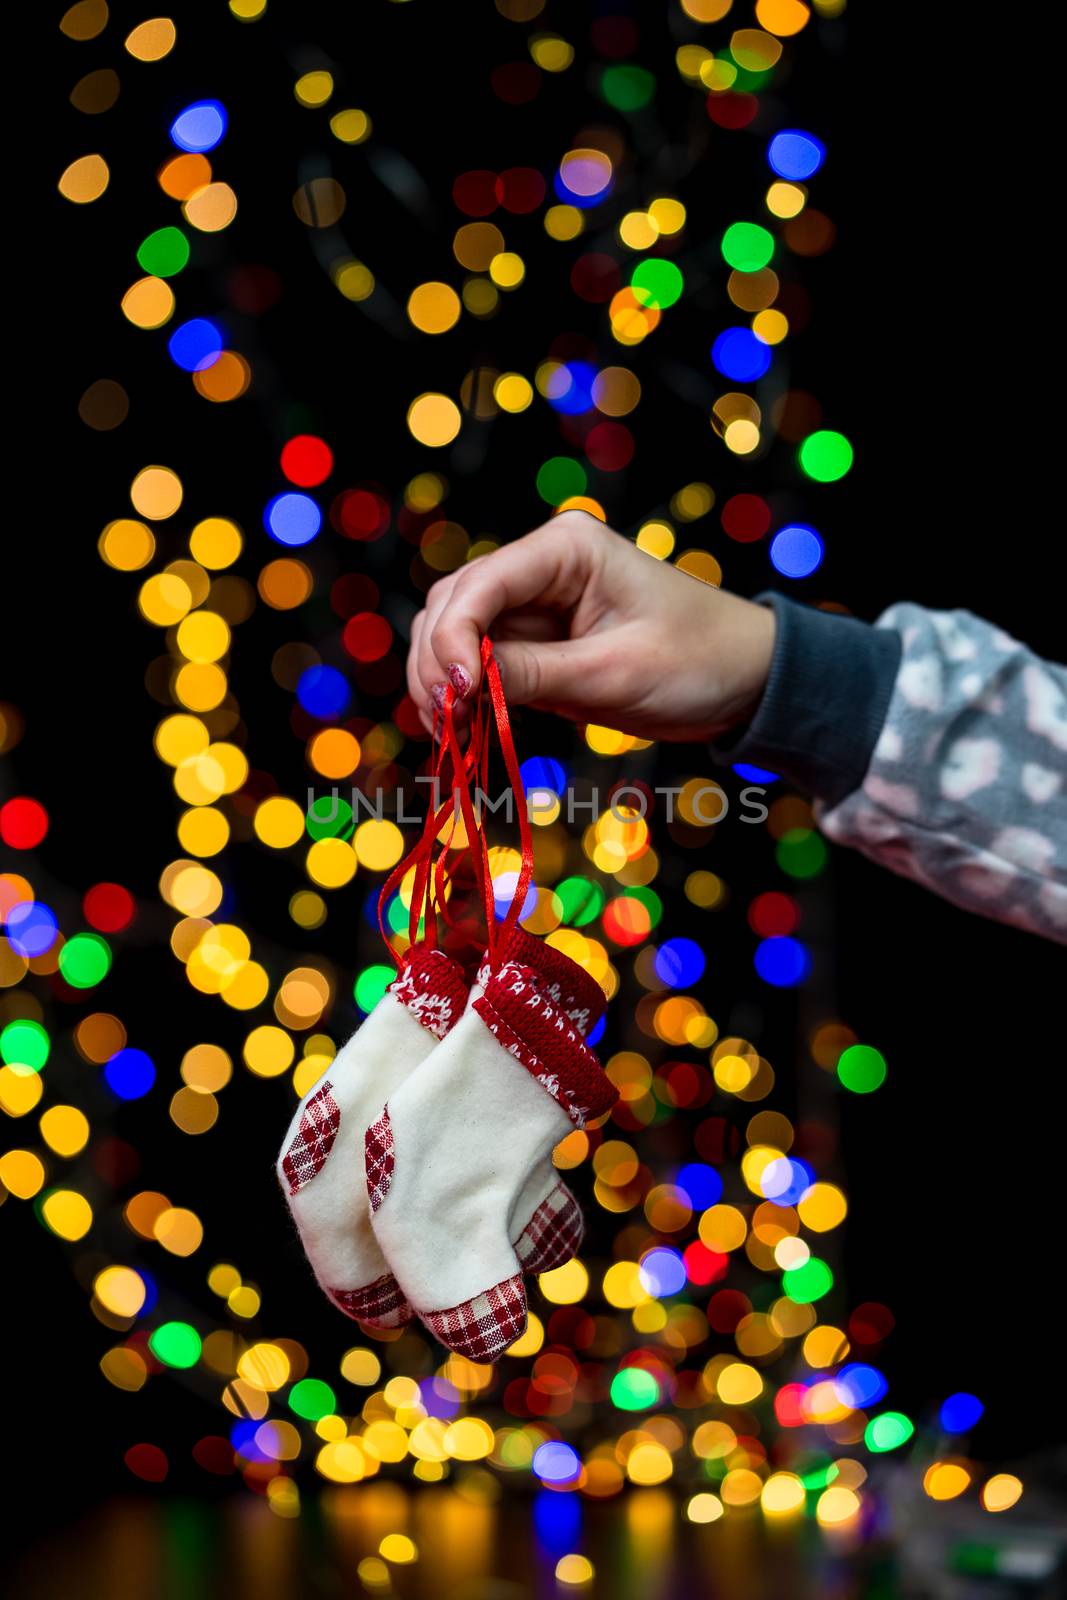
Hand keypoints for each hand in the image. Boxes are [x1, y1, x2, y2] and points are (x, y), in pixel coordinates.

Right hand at [407, 512, 775, 742]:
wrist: (747, 682)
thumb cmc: (700, 663)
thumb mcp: (614, 673)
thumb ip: (533, 675)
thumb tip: (458, 685)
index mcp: (566, 548)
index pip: (482, 585)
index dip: (453, 638)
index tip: (455, 694)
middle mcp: (542, 566)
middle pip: (454, 604)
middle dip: (437, 661)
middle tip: (444, 721)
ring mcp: (536, 604)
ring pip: (455, 632)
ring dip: (441, 678)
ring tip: (449, 729)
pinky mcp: (538, 643)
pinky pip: (480, 662)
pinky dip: (462, 692)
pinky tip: (457, 726)